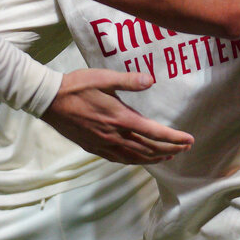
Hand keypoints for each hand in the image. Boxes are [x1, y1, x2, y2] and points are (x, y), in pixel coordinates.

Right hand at [41, 68, 192, 164]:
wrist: (50, 100)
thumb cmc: (77, 86)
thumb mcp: (104, 77)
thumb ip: (128, 80)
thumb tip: (151, 80)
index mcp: (121, 118)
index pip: (155, 133)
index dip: (174, 138)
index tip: (189, 140)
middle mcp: (115, 136)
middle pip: (149, 148)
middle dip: (170, 149)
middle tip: (185, 149)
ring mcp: (104, 144)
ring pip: (136, 157)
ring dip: (155, 158)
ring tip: (168, 156)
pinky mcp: (94, 148)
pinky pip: (120, 160)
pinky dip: (135, 161)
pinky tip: (139, 159)